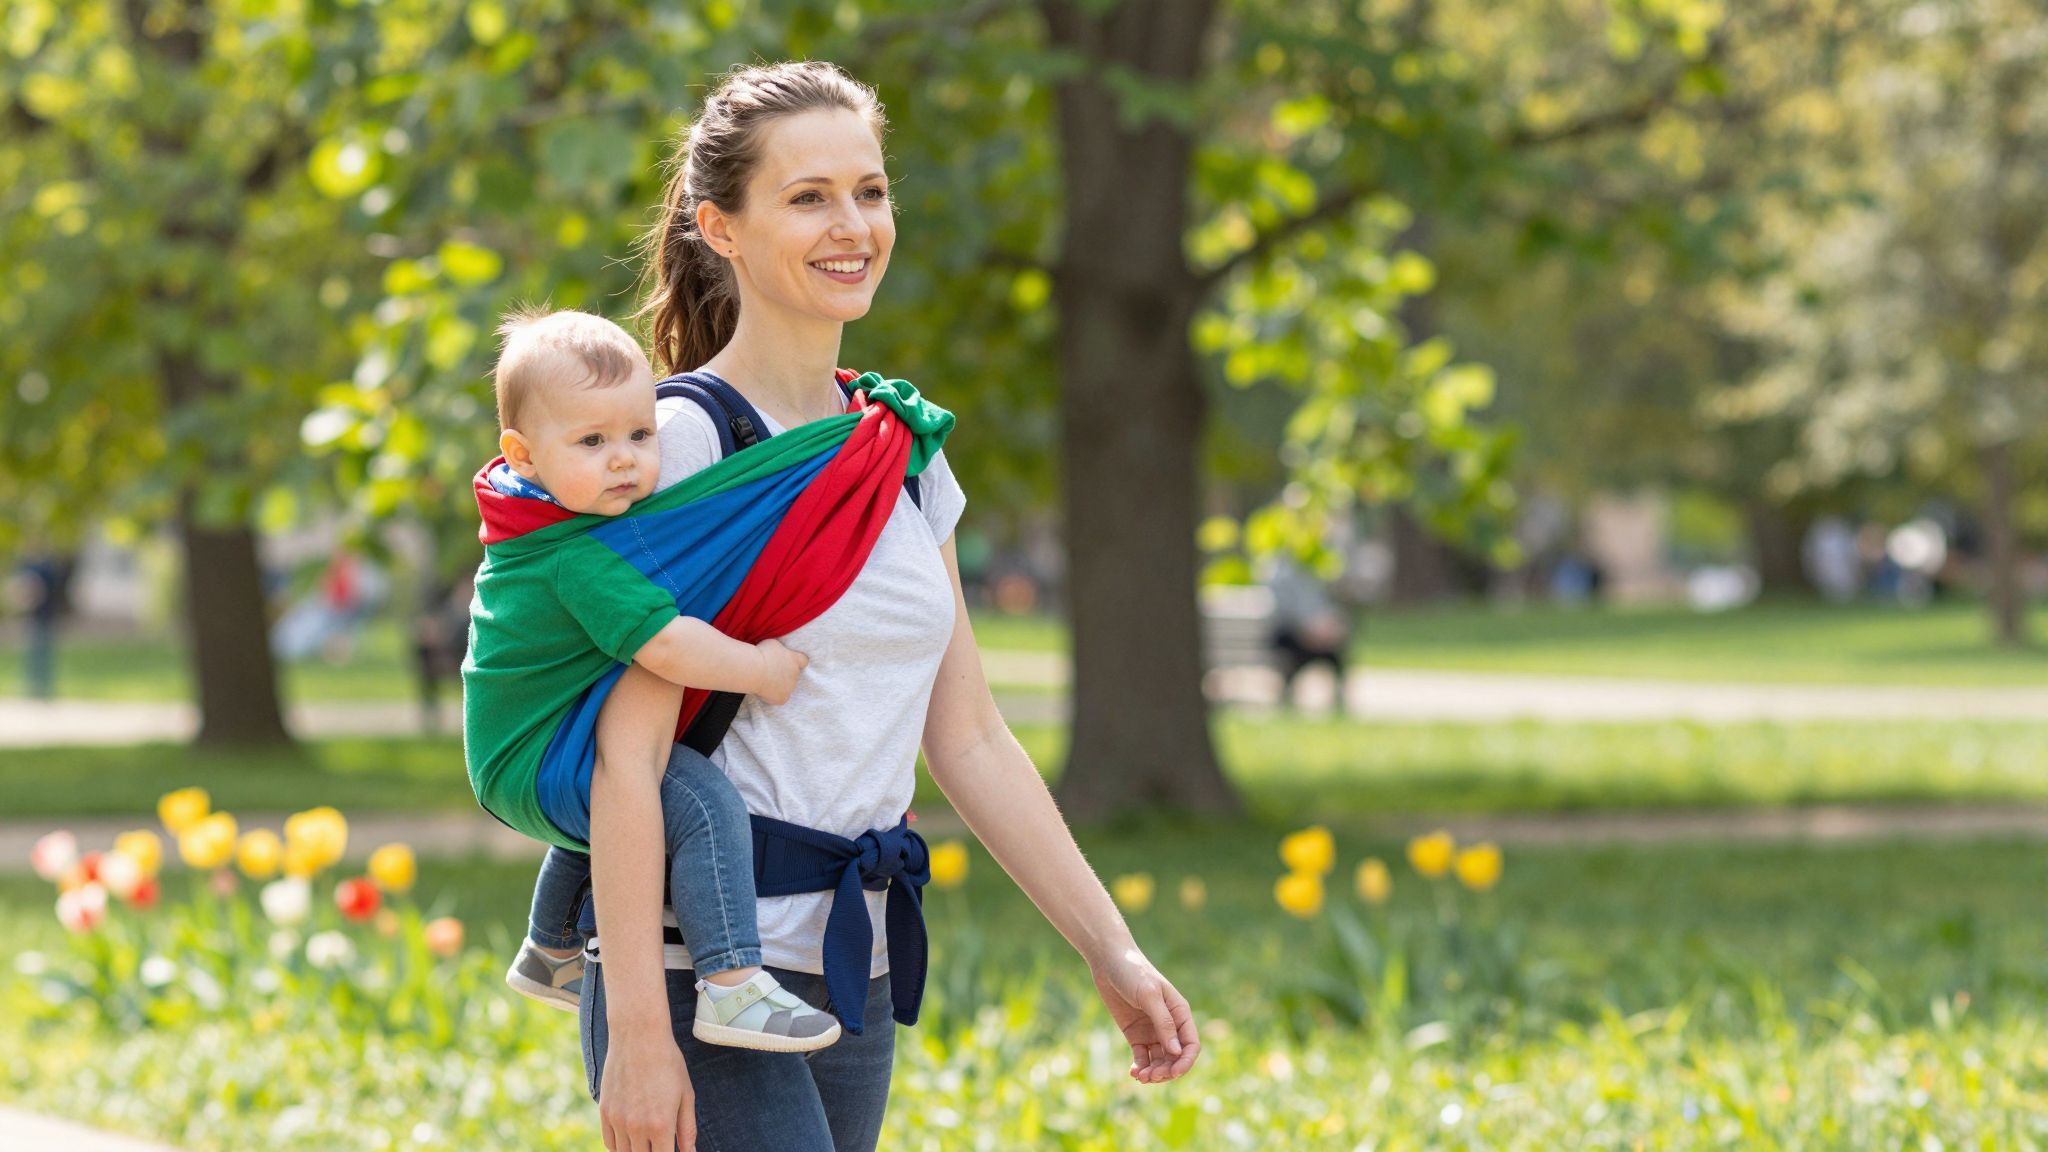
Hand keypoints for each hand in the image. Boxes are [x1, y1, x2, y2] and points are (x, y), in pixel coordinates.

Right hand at [598, 1029, 696, 1151]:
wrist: (638, 1036)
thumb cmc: (668, 1063)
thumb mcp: (685, 1095)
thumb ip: (687, 1128)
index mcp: (661, 1124)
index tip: (673, 1150)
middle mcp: (637, 1126)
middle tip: (662, 1143)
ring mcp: (618, 1120)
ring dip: (638, 1151)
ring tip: (649, 1142)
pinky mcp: (605, 1112)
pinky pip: (610, 1143)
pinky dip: (621, 1146)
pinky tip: (633, 1140)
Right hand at [752, 638, 808, 705]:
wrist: (754, 669)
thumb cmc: (762, 653)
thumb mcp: (773, 644)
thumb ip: (780, 650)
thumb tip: (778, 653)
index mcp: (795, 660)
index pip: (803, 661)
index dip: (796, 662)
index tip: (788, 661)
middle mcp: (795, 674)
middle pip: (794, 675)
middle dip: (785, 674)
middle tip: (770, 672)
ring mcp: (790, 687)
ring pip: (786, 687)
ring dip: (778, 685)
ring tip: (764, 681)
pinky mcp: (783, 698)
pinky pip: (779, 698)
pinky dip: (772, 696)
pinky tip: (763, 691)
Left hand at [1089, 946, 1199, 1083]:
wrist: (1108, 961)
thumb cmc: (1133, 972)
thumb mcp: (1149, 996)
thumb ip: (1163, 1023)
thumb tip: (1176, 1052)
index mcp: (1180, 1013)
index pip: (1191, 1045)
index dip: (1185, 1062)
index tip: (1173, 1073)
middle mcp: (1169, 1025)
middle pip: (1175, 1057)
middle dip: (1167, 1071)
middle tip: (1151, 1076)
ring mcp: (1152, 1030)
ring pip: (1159, 1060)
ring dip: (1153, 1072)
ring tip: (1141, 1076)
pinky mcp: (1135, 1034)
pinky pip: (1142, 1057)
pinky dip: (1140, 1067)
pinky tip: (1134, 1072)